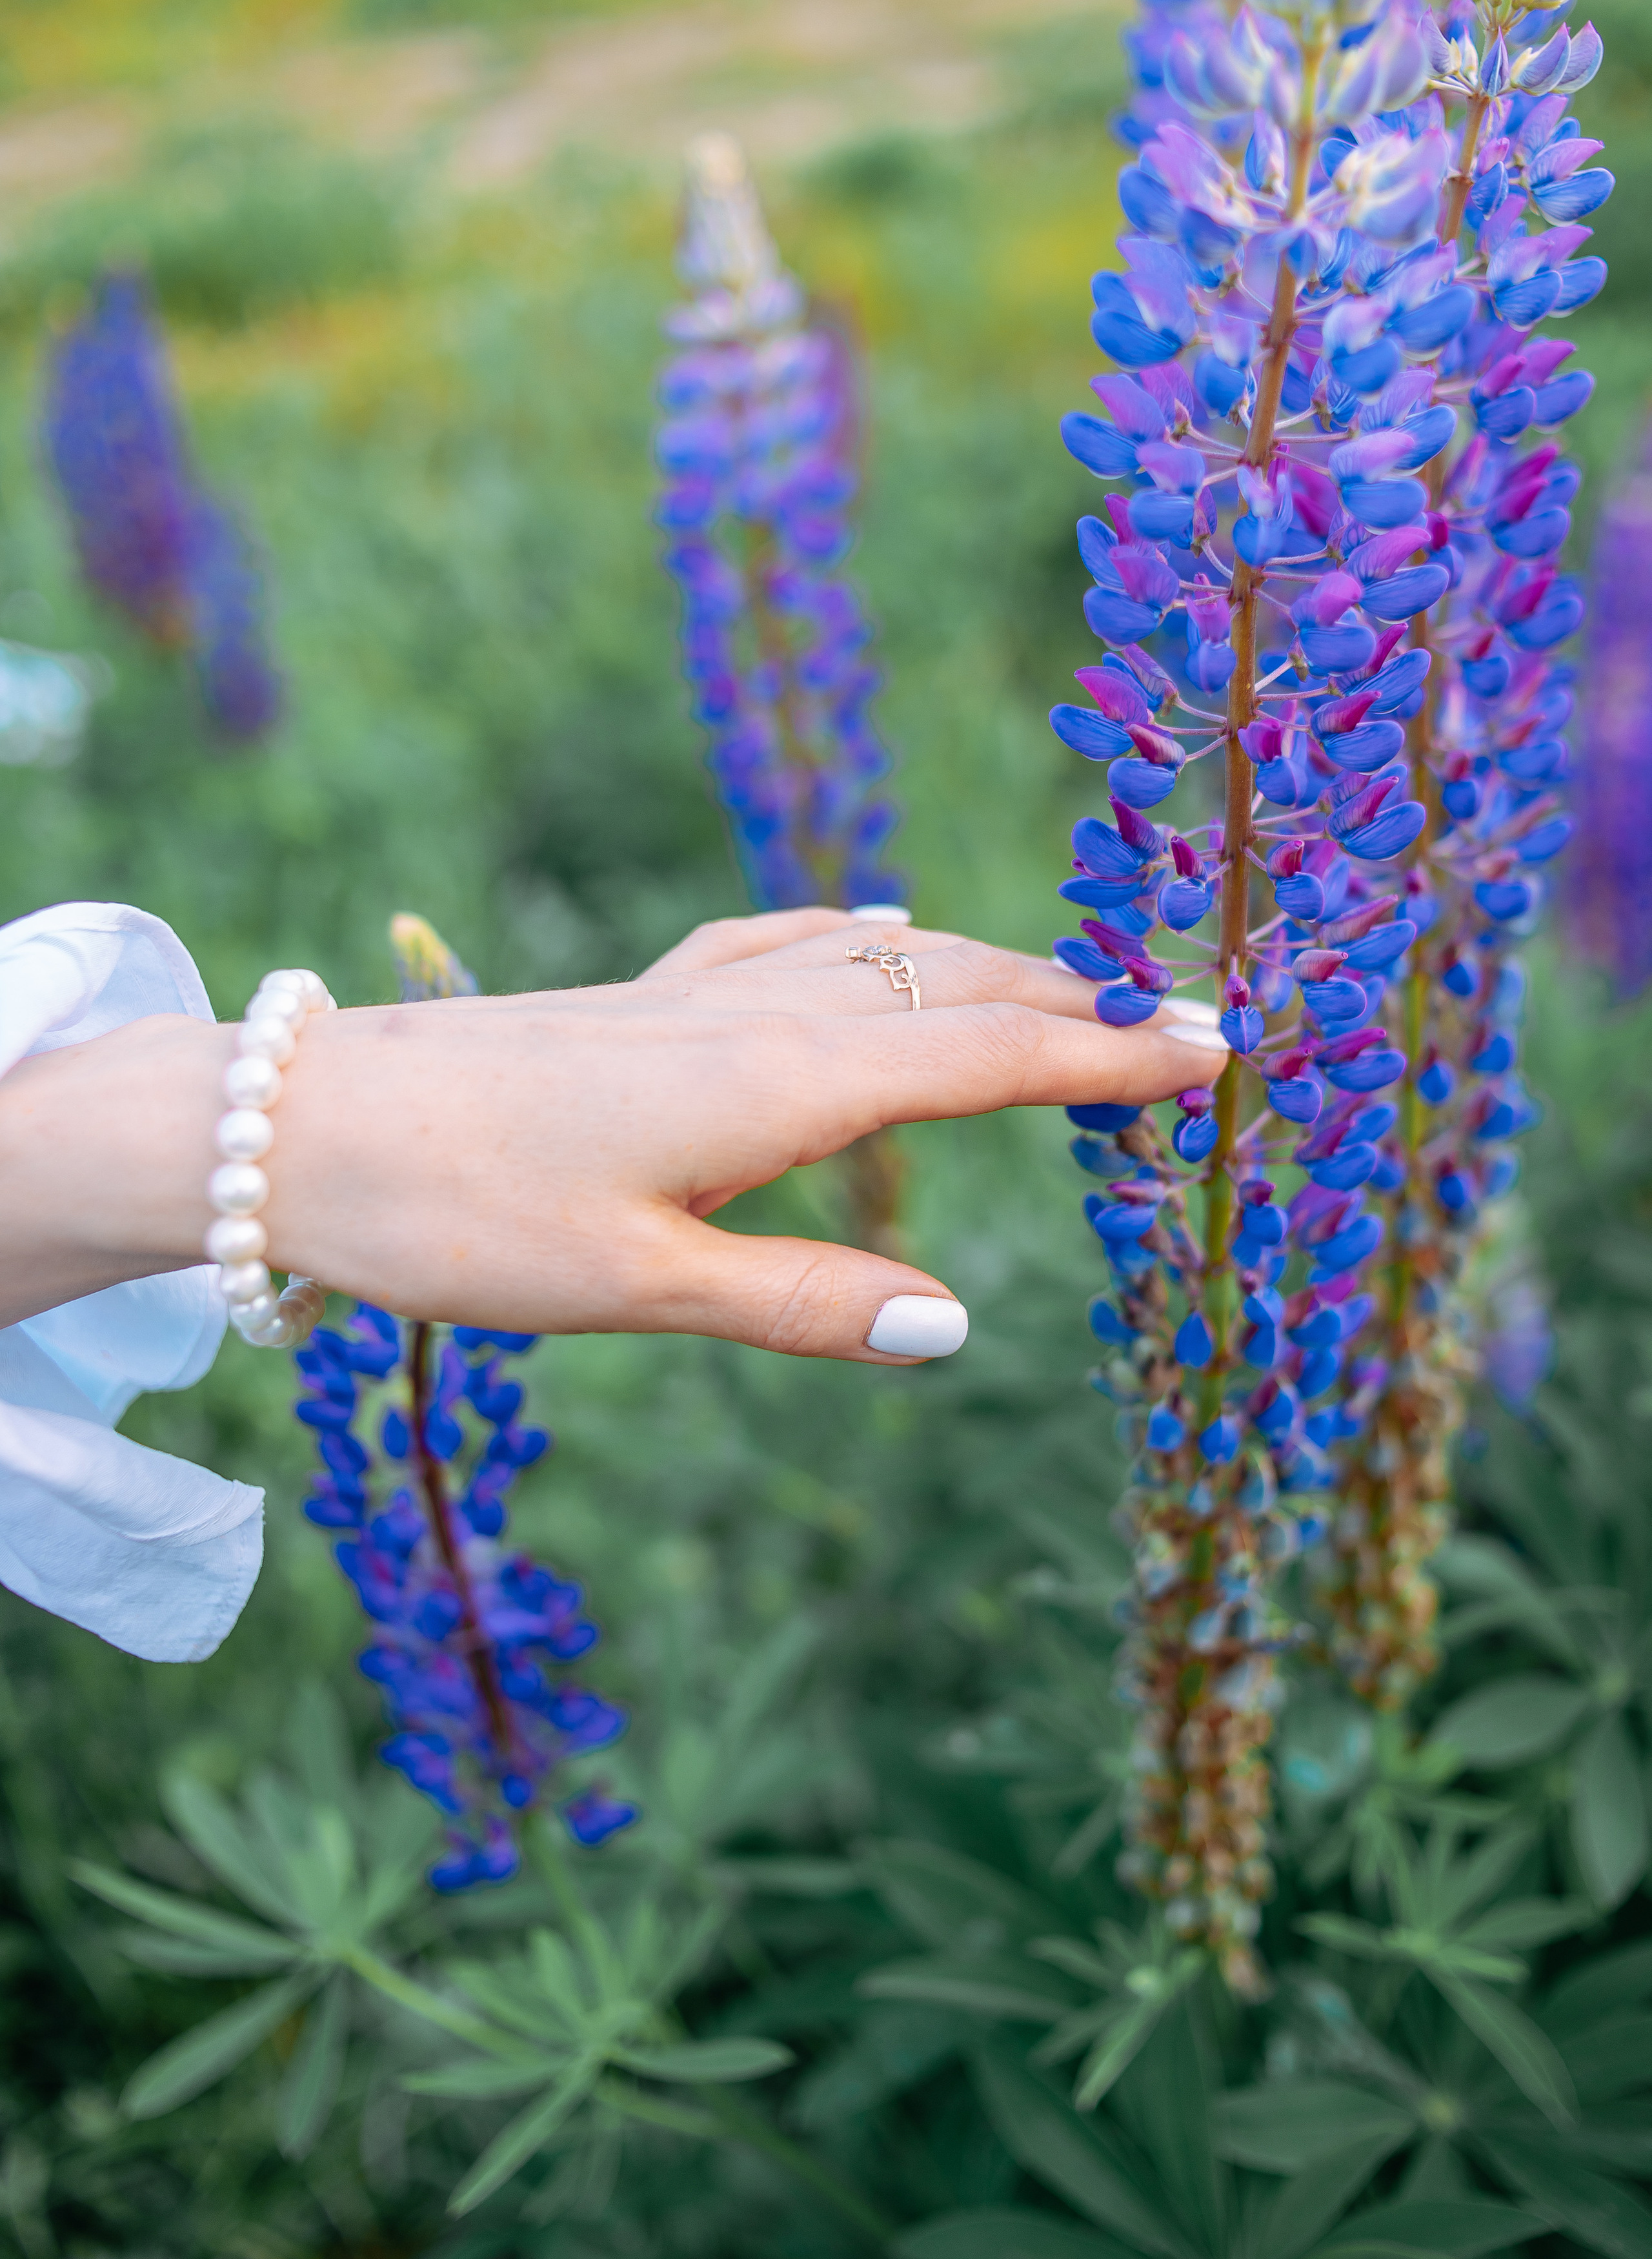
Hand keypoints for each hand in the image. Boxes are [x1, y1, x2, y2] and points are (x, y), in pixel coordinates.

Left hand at [1, 909, 1225, 1361]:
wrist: (302, 1124)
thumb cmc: (460, 1217)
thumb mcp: (640, 1287)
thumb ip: (804, 1303)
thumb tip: (957, 1328)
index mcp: (780, 1079)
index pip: (990, 1055)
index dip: (1113, 1056)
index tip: (1223, 1050)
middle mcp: (758, 1012)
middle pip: (959, 987)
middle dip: (1081, 1003)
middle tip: (1190, 1020)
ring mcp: (698, 991)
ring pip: (888, 954)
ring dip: (994, 968)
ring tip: (1072, 990)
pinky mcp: (643, 993)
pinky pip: (798, 939)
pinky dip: (878, 938)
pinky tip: (882, 930)